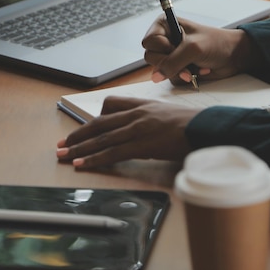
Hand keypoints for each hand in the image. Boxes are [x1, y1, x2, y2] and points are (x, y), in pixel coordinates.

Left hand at [57, 96, 200, 168]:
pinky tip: (82, 164)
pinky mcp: (142, 144)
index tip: (83, 128)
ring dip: (78, 148)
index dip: (94, 118)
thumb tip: (148, 134)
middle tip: (62, 144)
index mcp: (143, 105)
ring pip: (101, 138)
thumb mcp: (171, 115)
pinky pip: (112, 152)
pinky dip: (94, 158)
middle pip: (99, 123)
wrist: (207, 127)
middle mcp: (137, 114)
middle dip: (77, 135)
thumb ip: (154, 121)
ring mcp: (138, 128)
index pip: (111, 105)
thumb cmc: (194, 125)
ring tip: (63, 156)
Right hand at [142, 15, 259, 84]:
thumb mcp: (192, 49)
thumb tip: (155, 77)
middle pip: (151, 58)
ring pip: (160, 71)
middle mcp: (165, 39)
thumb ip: (171, 62)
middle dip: (171, 64)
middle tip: (187, 63)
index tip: (176, 48)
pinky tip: (199, 70)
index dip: (162, 49)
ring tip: (196, 68)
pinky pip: (171, 78)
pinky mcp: (177, 68)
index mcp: (165, 25)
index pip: (149, 42)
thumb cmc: (216, 43)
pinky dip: (186, 77)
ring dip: (180, 72)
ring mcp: (171, 55)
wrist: (234, 56)